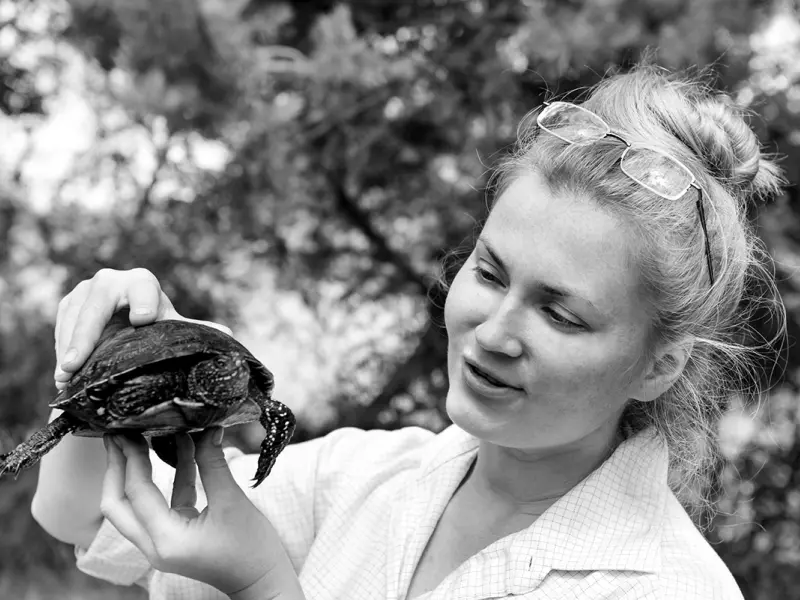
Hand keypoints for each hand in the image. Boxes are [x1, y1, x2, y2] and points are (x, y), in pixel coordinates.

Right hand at [54, 268, 231, 389]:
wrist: (123, 326)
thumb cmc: (152, 327)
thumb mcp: (171, 330)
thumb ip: (194, 331)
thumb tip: (228, 337)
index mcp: (143, 283)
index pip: (142, 285)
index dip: (143, 300)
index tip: (143, 320)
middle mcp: (111, 281)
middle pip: (98, 301)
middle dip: (87, 332)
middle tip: (77, 363)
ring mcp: (85, 291)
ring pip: (75, 315)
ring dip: (69, 346)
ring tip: (65, 376)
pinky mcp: (67, 305)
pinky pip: (60, 326)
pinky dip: (61, 349)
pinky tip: (62, 374)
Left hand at [101, 429, 302, 597]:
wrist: (263, 582)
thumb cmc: (252, 550)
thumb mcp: (232, 503)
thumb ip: (214, 464)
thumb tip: (208, 429)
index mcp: (166, 540)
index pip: (137, 493)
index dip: (132, 458)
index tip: (129, 430)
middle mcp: (156, 546)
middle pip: (117, 505)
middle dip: (116, 468)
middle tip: (116, 435)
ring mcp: (163, 543)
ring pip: (134, 505)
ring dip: (136, 472)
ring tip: (136, 438)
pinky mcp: (176, 535)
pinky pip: (162, 504)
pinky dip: (167, 478)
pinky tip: (179, 449)